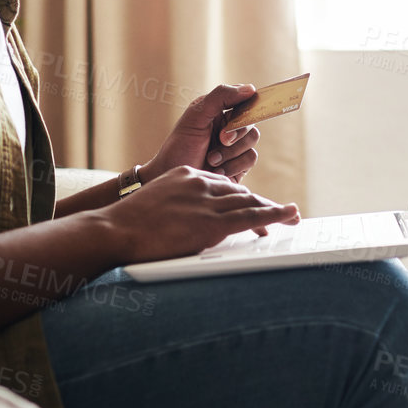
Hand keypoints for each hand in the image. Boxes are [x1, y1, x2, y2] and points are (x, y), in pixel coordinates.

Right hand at [108, 166, 299, 264]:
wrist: (115, 231)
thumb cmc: (126, 226)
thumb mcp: (154, 206)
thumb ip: (173, 209)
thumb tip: (178, 224)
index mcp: (185, 177)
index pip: (222, 184)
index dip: (240, 196)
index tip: (252, 204)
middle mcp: (199, 183)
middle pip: (240, 191)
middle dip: (262, 202)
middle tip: (282, 211)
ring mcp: (206, 202)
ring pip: (249, 202)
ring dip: (274, 209)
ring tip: (292, 215)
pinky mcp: (211, 222)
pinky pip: (250, 217)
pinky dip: (273, 215)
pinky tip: (287, 215)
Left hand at [143, 82, 261, 184]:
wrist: (174, 179)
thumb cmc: (179, 146)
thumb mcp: (196, 116)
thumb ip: (220, 97)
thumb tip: (250, 88)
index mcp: (218, 110)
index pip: (243, 99)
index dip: (244, 106)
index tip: (234, 115)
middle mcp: (229, 126)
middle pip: (251, 121)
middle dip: (236, 132)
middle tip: (221, 140)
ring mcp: (236, 146)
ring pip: (253, 140)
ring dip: (232, 151)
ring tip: (211, 159)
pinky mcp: (240, 165)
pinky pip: (250, 158)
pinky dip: (234, 165)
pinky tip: (216, 171)